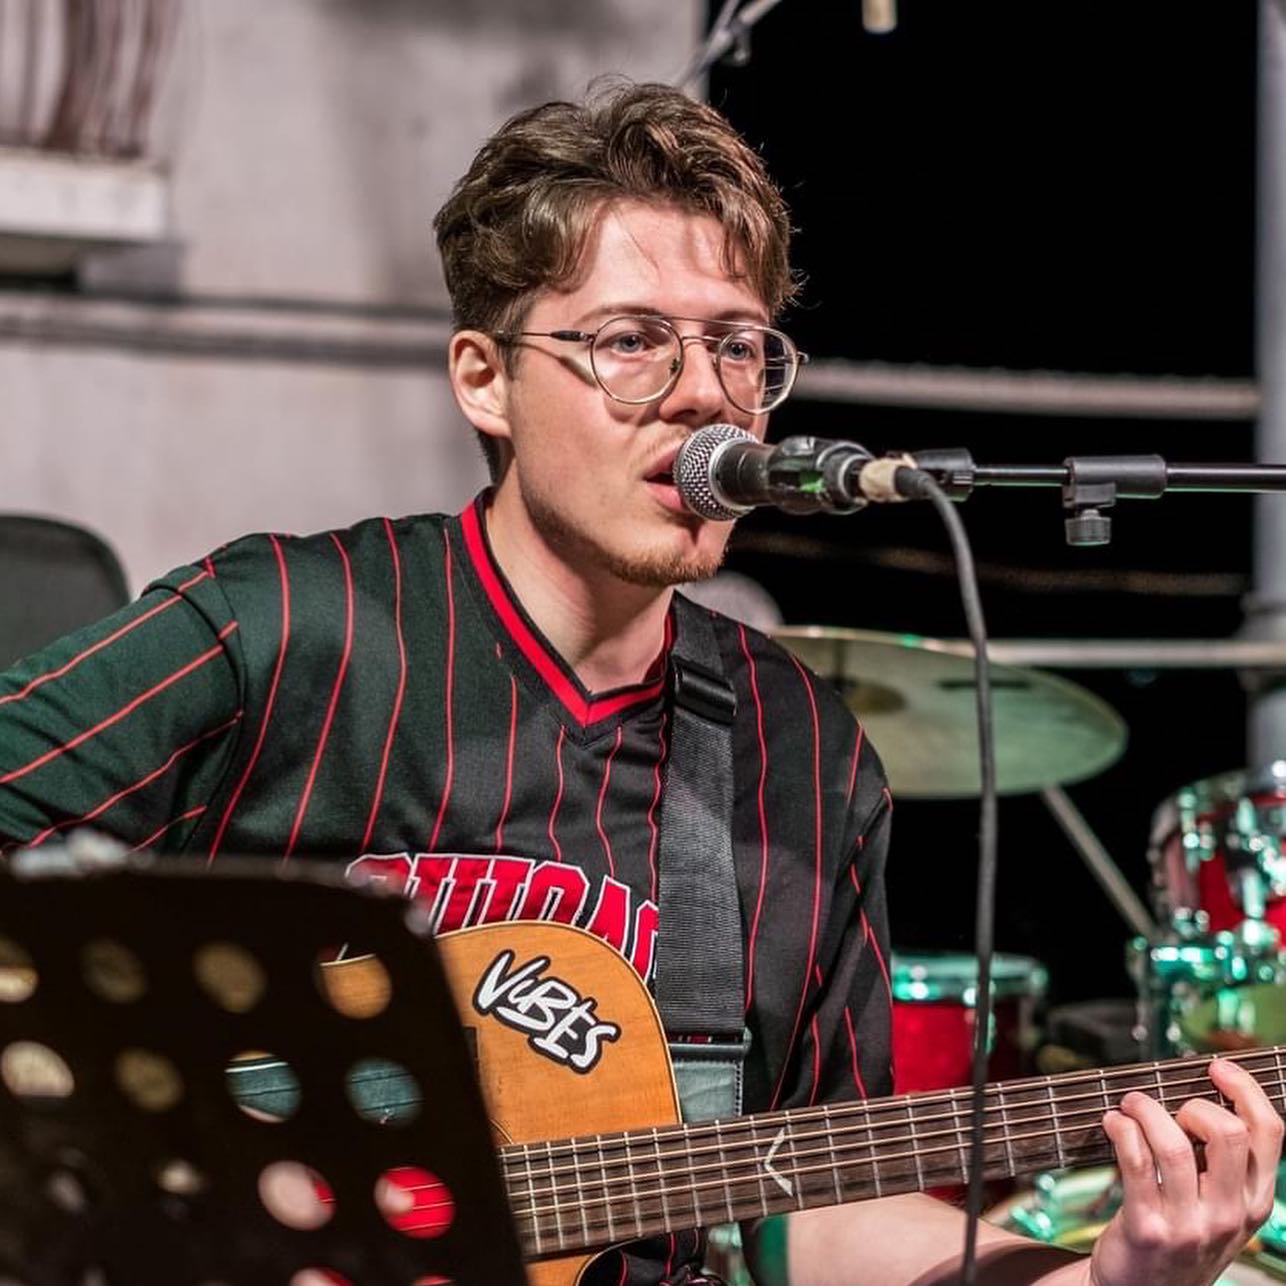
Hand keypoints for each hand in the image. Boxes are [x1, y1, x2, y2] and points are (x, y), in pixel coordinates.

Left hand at [1090, 1057, 1283, 1285]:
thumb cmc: (1180, 1236)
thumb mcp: (1220, 1207)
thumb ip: (1223, 1163)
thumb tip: (1205, 1095)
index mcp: (1254, 1202)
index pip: (1269, 1134)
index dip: (1245, 1089)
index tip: (1217, 1068)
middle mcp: (1228, 1214)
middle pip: (1228, 1132)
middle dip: (1194, 1103)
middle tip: (1171, 1105)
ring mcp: (1188, 1224)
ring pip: (1175, 1143)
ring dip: (1146, 1110)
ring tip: (1131, 1106)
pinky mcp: (1147, 1227)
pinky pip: (1135, 1160)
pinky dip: (1121, 1128)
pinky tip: (1113, 1123)